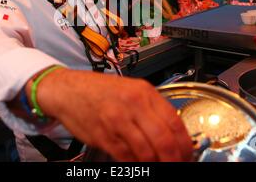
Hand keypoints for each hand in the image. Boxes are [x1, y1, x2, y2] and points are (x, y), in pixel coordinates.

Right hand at [38, 69, 193, 161]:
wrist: (68, 90)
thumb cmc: (99, 91)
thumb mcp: (131, 90)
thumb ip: (151, 108)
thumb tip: (173, 133)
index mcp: (144, 92)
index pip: (174, 122)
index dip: (184, 144)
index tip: (187, 154)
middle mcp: (133, 105)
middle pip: (163, 141)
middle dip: (173, 159)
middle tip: (175, 164)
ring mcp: (117, 121)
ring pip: (146, 152)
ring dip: (155, 164)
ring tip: (157, 165)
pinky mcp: (103, 136)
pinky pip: (126, 157)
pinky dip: (135, 164)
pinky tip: (138, 163)